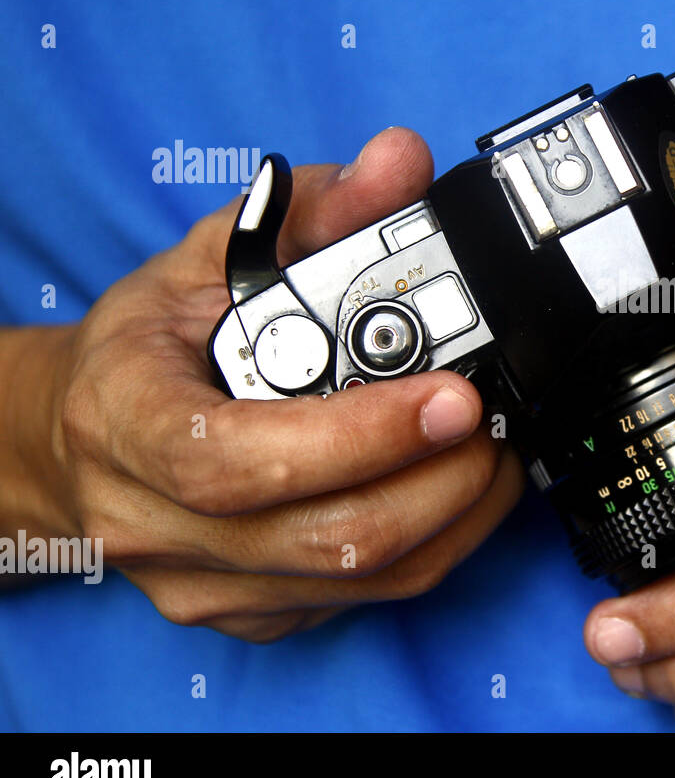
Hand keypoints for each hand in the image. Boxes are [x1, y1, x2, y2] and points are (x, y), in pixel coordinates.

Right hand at [29, 128, 522, 640]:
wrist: (83, 437)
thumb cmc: (147, 345)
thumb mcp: (210, 254)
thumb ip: (312, 207)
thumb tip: (400, 163)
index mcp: (128, 422)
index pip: (243, 461)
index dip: (361, 437)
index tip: (451, 393)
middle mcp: (156, 523)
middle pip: (327, 537)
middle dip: (439, 479)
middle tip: (488, 420)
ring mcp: (204, 584)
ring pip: (362, 580)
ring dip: (454, 515)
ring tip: (487, 449)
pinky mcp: (252, 614)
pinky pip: (365, 600)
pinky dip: (432, 545)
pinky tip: (449, 488)